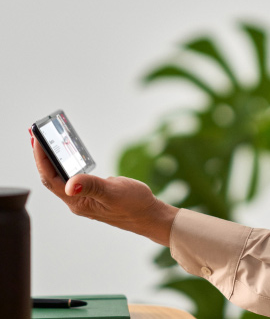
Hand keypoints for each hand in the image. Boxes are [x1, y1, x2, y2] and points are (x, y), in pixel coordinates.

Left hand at [31, 129, 178, 245]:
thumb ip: (92, 186)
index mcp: (77, 201)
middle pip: (52, 177)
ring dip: (53, 161)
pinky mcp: (93, 193)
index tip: (37, 140)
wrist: (149, 216)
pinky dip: (68, 165)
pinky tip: (70, 157)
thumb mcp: (113, 192)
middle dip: (43, 157)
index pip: (51, 179)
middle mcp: (77, 200)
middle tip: (37, 136)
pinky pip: (74, 178)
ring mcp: (85, 197)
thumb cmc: (134, 205)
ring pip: (62, 177)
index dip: (42, 159)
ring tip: (49, 143)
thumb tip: (70, 183)